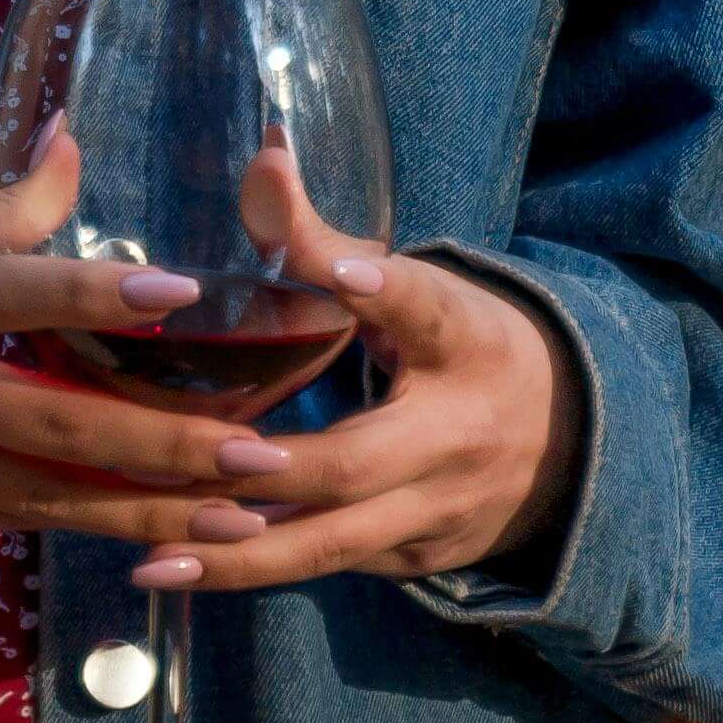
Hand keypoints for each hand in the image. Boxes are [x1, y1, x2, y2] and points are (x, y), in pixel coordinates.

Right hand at [0, 138, 296, 553]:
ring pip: (47, 499)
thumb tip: (77, 148)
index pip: (13, 293)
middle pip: (57, 427)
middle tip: (267, 459)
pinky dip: (84, 529)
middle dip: (169, 450)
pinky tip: (158, 539)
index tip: (184, 292)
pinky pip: (8, 520)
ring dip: (151, 516)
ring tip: (243, 528)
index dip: (98, 295)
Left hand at [136, 179, 579, 595]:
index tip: (346, 273)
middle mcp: (456, 433)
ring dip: (241, 553)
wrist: (568, 441)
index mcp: (464, 340)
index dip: (386, 288)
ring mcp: (435, 508)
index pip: (429, 308)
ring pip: (334, 540)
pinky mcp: (413, 559)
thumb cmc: (462, 345)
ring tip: (154, 557)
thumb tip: (262, 154)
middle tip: (203, 457)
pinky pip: (329, 565)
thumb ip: (328, 239)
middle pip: (361, 461)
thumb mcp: (419, 287)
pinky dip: (253, 569)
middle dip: (282, 467)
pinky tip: (178, 567)